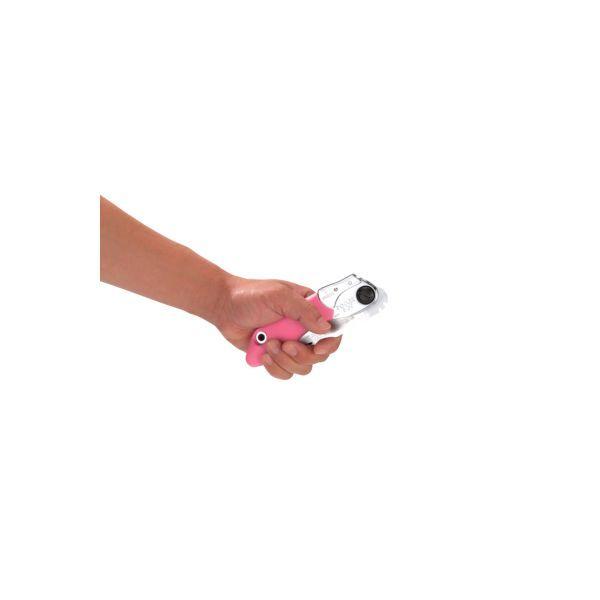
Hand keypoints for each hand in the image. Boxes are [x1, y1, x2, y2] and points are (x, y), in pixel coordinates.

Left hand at [216, 277, 341, 378]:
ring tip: (268, 344)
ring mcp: (289, 344)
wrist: (224, 307)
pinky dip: (274, 366)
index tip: (319, 348)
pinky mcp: (275, 356)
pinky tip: (263, 352)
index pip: (332, 329)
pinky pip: (284, 373)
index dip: (330, 342)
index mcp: (309, 310)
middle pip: (318, 355)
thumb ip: (304, 310)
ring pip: (302, 367)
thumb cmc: (251, 295)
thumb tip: (325, 327)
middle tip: (286, 344)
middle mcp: (302, 329)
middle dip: (301, 354)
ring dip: (284, 359)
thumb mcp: (280, 296)